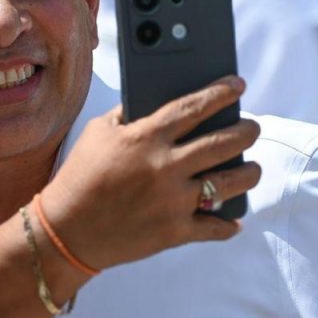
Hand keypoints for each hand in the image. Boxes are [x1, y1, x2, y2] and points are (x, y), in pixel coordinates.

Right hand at [41, 76, 260, 270]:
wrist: (65, 230)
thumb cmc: (79, 176)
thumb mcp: (97, 133)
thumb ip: (127, 115)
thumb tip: (156, 104)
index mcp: (146, 137)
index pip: (194, 106)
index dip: (220, 92)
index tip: (238, 85)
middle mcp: (165, 166)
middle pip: (224, 142)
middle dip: (247, 131)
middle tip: (252, 128)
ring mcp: (173, 201)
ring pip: (231, 183)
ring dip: (249, 173)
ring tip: (251, 168)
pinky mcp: (174, 232)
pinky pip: (215, 227)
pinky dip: (228, 224)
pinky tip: (234, 219)